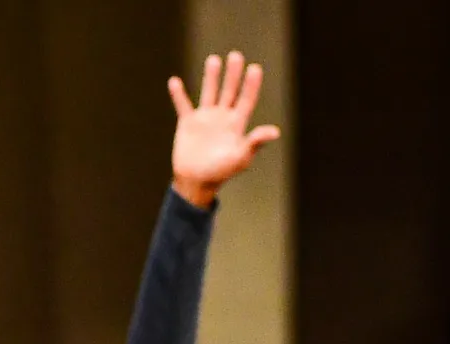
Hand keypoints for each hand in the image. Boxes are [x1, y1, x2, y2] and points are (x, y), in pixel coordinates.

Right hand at [167, 51, 281, 207]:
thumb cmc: (221, 173)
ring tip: (214, 60)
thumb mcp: (241, 157)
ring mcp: (205, 119)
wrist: (196, 182)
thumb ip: (255, 142)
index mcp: (236, 125)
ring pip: (209, 92)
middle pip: (229, 91)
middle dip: (233, 74)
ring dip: (211, 77)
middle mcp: (222, 118)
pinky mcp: (188, 124)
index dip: (251, 85)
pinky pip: (183, 105)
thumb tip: (275, 132)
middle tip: (236, 56)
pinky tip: (174, 81)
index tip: (255, 69)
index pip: (246, 100)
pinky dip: (178, 94)